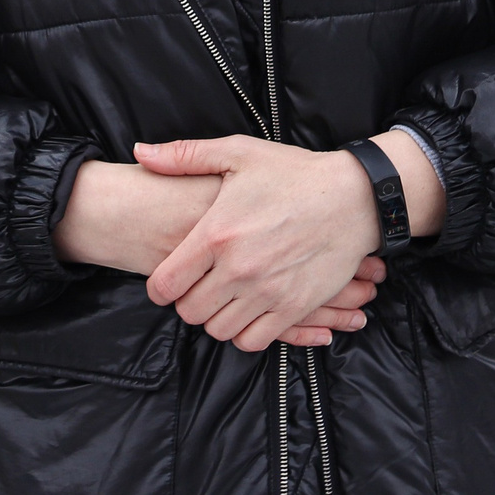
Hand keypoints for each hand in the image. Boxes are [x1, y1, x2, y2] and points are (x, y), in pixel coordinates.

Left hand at [53, 158, 384, 348]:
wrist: (353, 196)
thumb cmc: (293, 173)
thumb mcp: (237, 154)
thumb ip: (184, 156)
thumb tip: (141, 154)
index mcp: (217, 234)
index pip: (166, 284)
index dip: (159, 288)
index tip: (166, 282)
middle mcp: (238, 268)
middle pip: (189, 312)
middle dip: (187, 302)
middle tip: (197, 289)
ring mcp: (267, 292)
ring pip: (219, 330)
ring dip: (215, 318)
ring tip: (222, 299)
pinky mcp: (294, 307)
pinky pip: (254, 340)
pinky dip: (245, 332)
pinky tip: (247, 312)